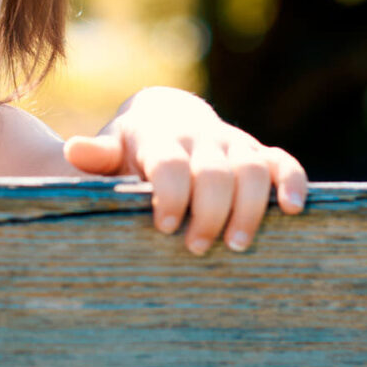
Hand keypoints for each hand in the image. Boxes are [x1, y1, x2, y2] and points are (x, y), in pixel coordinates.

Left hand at [63, 87, 306, 253]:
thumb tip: (73, 152)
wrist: (165, 118)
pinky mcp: (260, 153)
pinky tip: (293, 211)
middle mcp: (203, 138)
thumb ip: (97, 158)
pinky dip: (293, 183)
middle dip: (209, 212)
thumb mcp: (111, 151)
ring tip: (237, 245)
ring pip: (254, 170)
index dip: (170, 194)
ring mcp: (235, 144)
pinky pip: (284, 162)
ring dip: (250, 209)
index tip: (165, 226)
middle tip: (196, 248)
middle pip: (215, 172)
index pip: (170, 163)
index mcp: (161, 138)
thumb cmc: (133, 150)